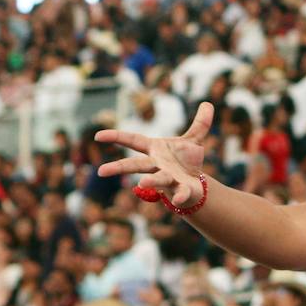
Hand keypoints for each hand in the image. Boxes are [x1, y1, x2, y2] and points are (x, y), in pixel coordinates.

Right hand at [95, 102, 211, 208]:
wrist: (197, 185)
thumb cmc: (186, 162)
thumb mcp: (193, 140)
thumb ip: (200, 123)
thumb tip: (207, 104)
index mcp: (155, 150)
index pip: (133, 141)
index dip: (116, 137)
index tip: (98, 136)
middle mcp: (158, 165)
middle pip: (136, 165)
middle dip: (120, 167)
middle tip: (102, 171)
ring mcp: (168, 179)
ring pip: (157, 180)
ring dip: (151, 181)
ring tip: (143, 183)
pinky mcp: (181, 190)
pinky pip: (180, 194)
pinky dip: (180, 197)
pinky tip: (180, 201)